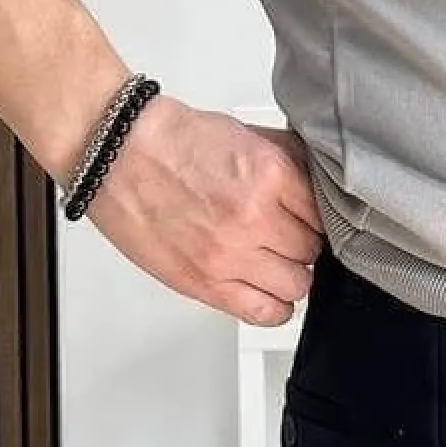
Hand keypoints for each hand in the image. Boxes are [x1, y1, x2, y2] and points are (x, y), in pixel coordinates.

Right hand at [81, 94, 325, 325]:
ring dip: (288, 274)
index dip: (317, 216)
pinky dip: (274, 306)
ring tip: (270, 260)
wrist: (118, 153)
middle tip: (284, 235)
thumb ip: (291, 161)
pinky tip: (265, 288)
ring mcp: (230, 255)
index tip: (306, 217)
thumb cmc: (173, 142)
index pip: (326, 214)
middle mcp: (254, 217)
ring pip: (296, 285)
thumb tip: (321, 185)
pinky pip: (264, 312)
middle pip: (313, 251)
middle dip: (301, 243)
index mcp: (270, 174)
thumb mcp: (248, 134)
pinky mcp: (205, 283)